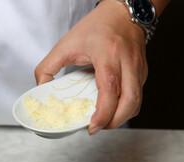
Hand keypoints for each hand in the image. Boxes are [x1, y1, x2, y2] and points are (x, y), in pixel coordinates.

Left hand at [34, 0, 147, 134]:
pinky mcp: (143, 72)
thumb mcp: (65, 44)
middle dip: (115, 121)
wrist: (123, 12)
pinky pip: (138, 96)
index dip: (103, 112)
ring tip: (104, 122)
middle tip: (98, 128)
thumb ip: (47, 67)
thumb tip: (40, 88)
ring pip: (137, 101)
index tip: (92, 125)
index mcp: (107, 54)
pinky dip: (126, 108)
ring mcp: (138, 68)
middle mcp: (127, 61)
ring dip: (121, 117)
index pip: (110, 88)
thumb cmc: (97, 26)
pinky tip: (112, 110)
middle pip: (130, 100)